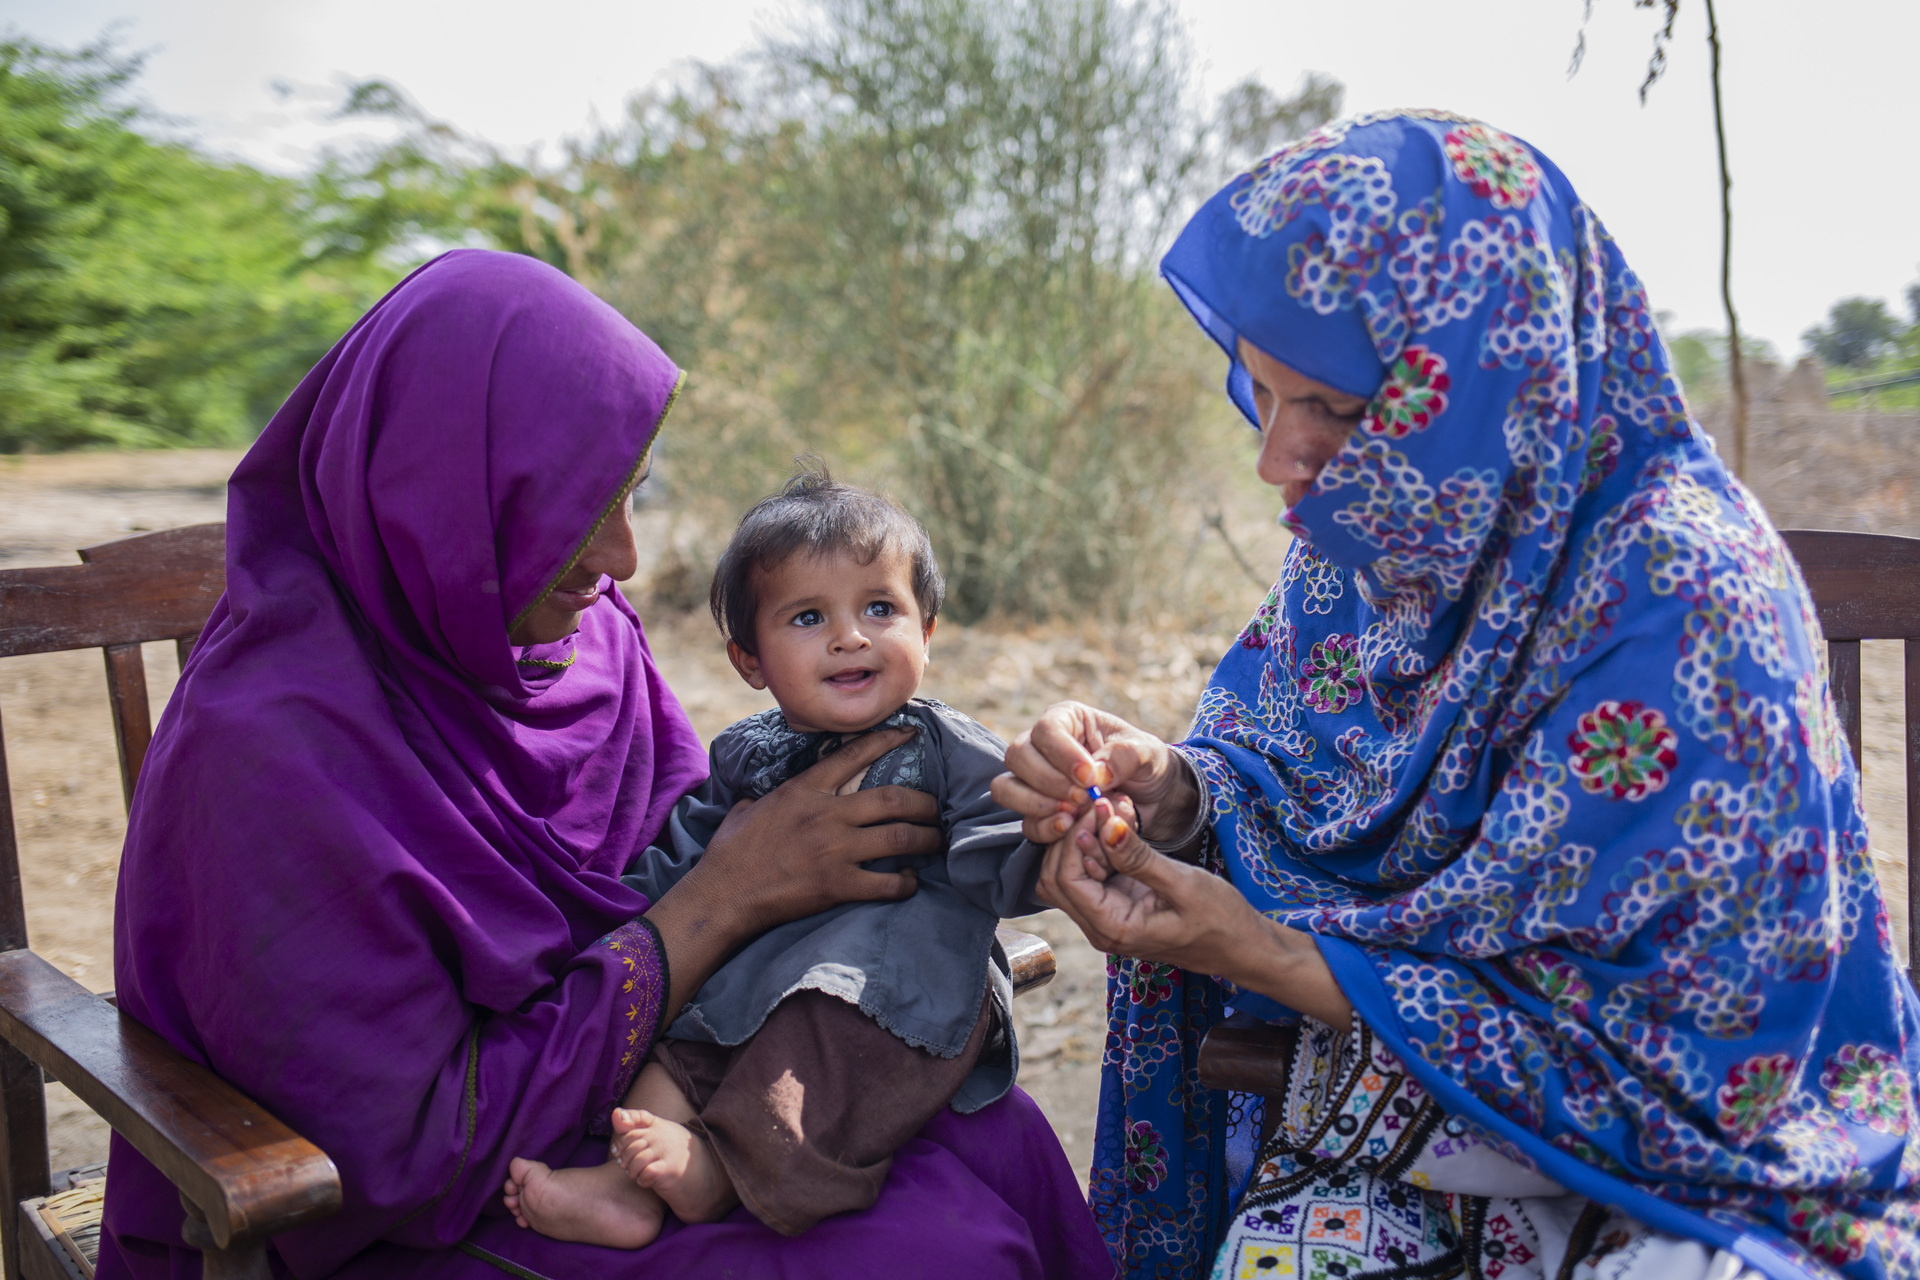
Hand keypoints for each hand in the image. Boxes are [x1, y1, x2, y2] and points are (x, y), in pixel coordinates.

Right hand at [646, 727, 937, 1017]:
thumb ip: (771, 794)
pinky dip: (905, 882)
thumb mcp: (749, 806)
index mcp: (805, 790)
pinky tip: (910, 881)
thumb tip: (770, 790)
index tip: (911, 733)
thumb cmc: (732, 851)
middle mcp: (826, 815)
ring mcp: (835, 850)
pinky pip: (886, 883)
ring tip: (936, 841)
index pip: (854, 755)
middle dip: (924, 803)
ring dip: (925, 839)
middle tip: (936, 808)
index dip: (888, 740)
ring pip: (899, 838)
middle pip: (893, 799)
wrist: (723, 893)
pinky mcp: (837, 885)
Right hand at [991, 701, 1198, 847]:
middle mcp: (1042, 746)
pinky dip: (1042, 827)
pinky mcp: (1037, 811)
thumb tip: (1095, 774)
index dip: (1062, 755)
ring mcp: (1034, 779)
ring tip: (1071, 814)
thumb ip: (1124, 756)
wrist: (1152, 797)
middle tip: (1082, 798)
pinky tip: (1068, 828)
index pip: (1046, 729)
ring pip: (1006, 788)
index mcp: (1067, 719)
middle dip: (1048, 781)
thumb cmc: (1146, 764)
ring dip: (1035, 804)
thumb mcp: (1147, 753)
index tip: (1089, 778)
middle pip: (1017, 756)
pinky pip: (1023, 820)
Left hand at [1041, 797, 1351, 1030]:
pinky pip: (1093, 871)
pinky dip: (1100, 844)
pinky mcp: (1116, 903)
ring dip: (1086, 837)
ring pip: (1071, 871)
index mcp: (1112, 929)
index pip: (1065, 879)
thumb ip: (1138, 857)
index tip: (1098, 806)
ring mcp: (1106, 916)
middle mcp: (1100, 927)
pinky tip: (1122, 821)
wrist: (1243, 946)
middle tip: (1103, 803)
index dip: (1074, 838)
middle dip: (1073, 836)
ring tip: (1116, 807)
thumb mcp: (1183, 883)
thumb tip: (1105, 825)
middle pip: (1056, 876)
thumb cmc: (1221, 921)